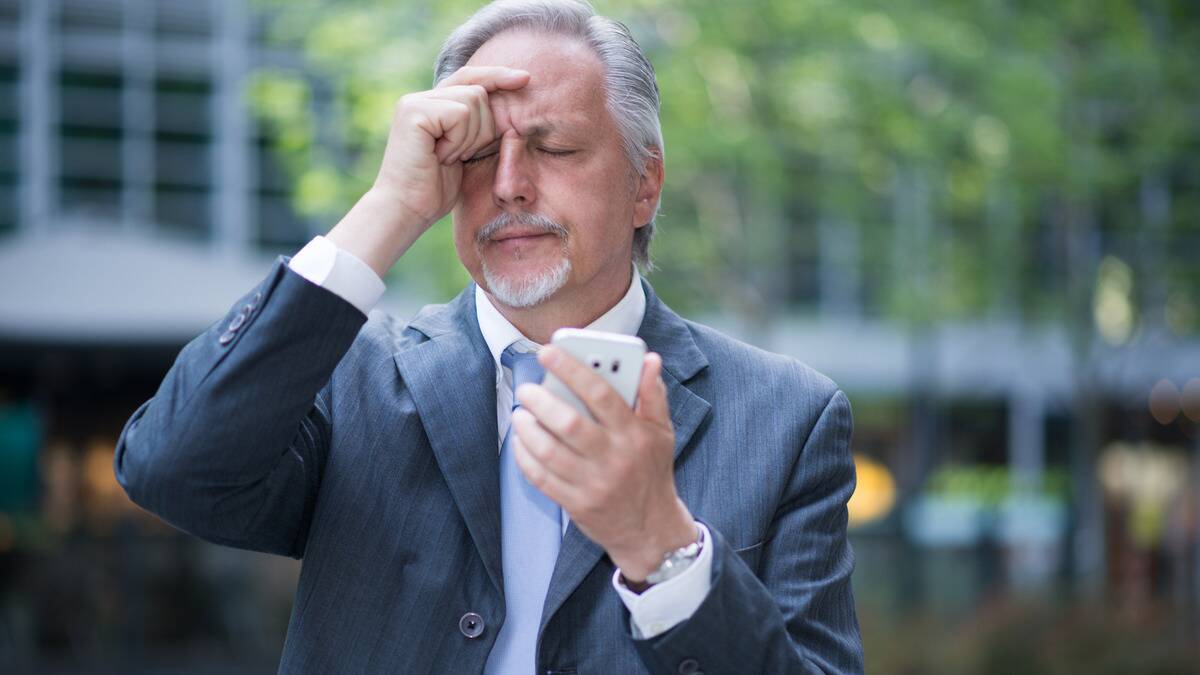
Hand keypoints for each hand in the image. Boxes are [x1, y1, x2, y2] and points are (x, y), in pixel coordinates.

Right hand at [326, 66, 529, 277]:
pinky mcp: (414, 111)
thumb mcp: (463, 151)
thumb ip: (476, 125)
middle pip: (478, 92)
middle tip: (459, 156)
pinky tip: (440, 157)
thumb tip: (508, 102)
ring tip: (447, 157)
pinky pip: (460, 114)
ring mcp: (414, 102)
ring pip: (472, 102)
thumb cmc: (435, 189)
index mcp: (431, 104)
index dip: (497, 76)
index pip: (470, 78)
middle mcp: (420, 98)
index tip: (525, 79)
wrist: (407, 210)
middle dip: (482, 129)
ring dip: (469, 138)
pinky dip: (458, 140)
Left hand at [511, 347, 696, 581]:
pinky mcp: (576, 505)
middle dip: (541, 400)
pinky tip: (521, 441)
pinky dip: (524, 456)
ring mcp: (593, 484)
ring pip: (549, 451)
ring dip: (527, 428)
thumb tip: (649, 359)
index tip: (548, 351)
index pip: (601, 394)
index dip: (572, 369)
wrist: (651, 530)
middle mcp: (614, 458)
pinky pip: (540, 477)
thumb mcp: (662, 432)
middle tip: (527, 388)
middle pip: (569, 423)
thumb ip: (653, 395)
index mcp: (635, 434)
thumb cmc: (652, 471)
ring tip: (521, 413)